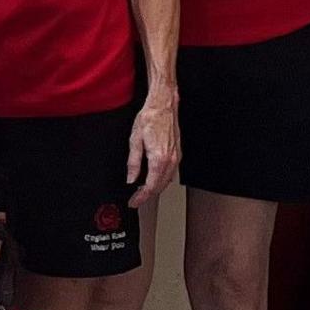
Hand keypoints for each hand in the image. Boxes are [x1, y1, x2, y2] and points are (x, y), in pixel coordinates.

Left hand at [126, 93, 182, 208]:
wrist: (163, 106)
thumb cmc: (150, 119)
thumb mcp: (134, 141)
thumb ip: (133, 163)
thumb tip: (130, 178)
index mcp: (159, 159)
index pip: (150, 186)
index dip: (141, 197)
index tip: (133, 202)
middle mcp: (171, 160)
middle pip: (160, 186)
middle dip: (147, 195)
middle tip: (135, 199)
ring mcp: (176, 157)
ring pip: (166, 181)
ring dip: (155, 188)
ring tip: (141, 191)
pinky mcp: (178, 153)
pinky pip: (171, 173)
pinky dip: (161, 180)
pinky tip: (153, 178)